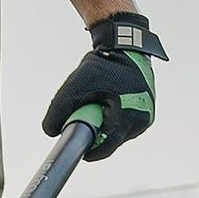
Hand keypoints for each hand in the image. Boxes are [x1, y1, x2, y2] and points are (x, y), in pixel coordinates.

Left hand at [43, 11, 167, 158]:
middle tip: (89, 115)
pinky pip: (125, 127)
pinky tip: (112, 104)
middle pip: (110, 143)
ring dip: (105, 126)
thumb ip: (57, 111)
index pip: (104, 149)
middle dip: (96, 133)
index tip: (78, 149)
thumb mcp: (74, 86)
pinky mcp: (147, 115)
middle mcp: (140, 121)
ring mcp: (145, 118)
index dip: (89, 150)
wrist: (126, 47)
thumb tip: (51, 132)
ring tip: (102, 103)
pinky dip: (115, 120)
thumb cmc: (103, 65)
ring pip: (117, 136)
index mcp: (126, 117)